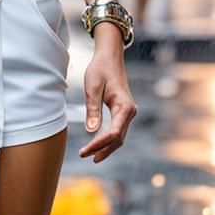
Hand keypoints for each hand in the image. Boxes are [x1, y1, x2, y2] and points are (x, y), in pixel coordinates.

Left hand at [78, 45, 137, 163]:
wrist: (109, 58)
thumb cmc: (100, 70)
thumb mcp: (92, 87)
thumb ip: (92, 109)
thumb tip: (91, 132)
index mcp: (124, 106)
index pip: (113, 133)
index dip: (99, 144)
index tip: (85, 151)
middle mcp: (129, 111)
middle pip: (117, 138)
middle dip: (102, 149)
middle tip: (86, 156)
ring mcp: (127, 113)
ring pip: (118, 136)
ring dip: (106, 147)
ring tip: (91, 156)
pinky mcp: (122, 112)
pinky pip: (117, 130)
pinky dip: (108, 140)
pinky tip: (98, 145)